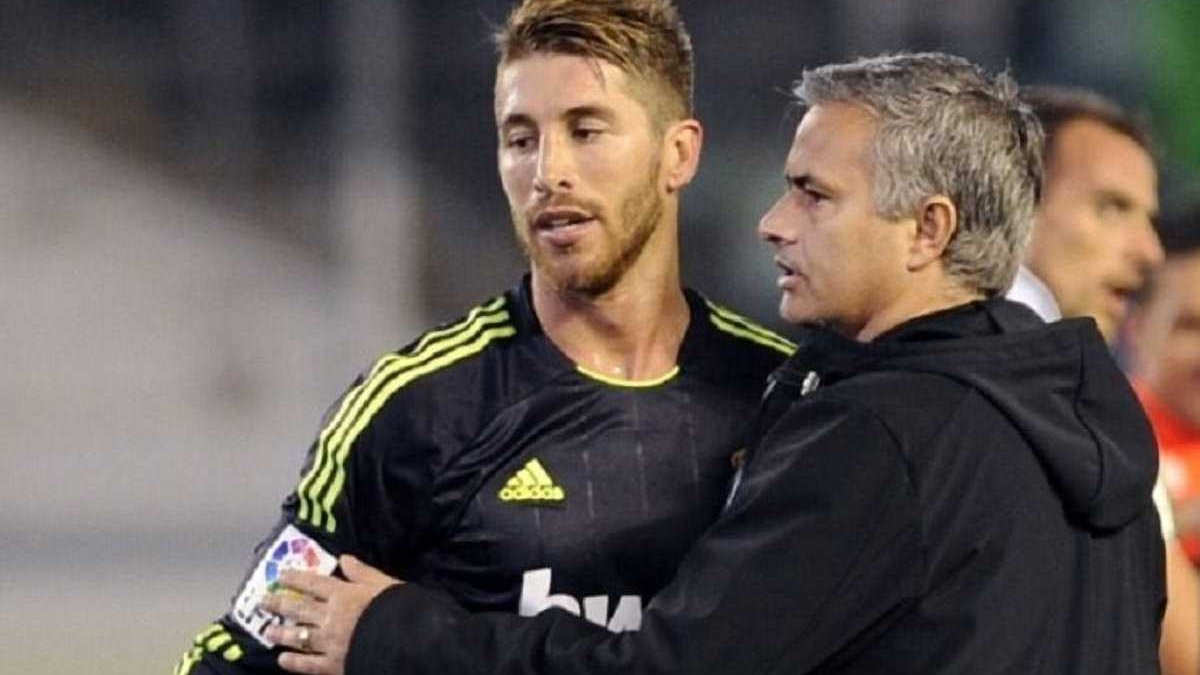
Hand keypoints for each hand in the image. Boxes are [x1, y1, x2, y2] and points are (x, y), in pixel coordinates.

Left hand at [261, 555, 400, 674]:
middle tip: (263, 601)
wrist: (405, 640)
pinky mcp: (333, 664)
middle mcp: (330, 616)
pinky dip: (294, 662)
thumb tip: (345, 558)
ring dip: (281, 633)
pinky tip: (283, 660)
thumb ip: (363, 572)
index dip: (295, 579)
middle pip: (299, 608)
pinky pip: (309, 664)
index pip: (313, 583)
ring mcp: (328, 642)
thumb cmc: (399, 608)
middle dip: (279, 604)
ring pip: (298, 636)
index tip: (281, 576)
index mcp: (343, 594)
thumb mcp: (384, 583)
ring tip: (267, 631)